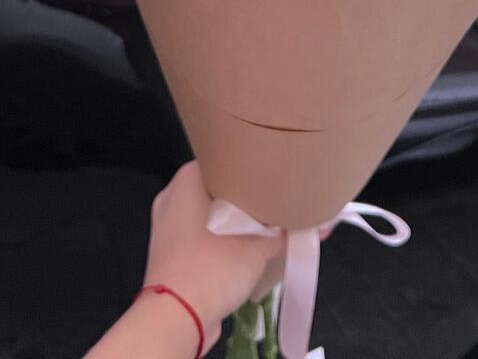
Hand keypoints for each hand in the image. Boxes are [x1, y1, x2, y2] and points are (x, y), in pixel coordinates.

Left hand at [144, 162, 283, 333]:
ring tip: (266, 227)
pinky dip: (222, 243)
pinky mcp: (169, 256)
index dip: (252, 165)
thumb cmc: (213, 266)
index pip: (224, 158)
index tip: (273, 173)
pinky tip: (245, 251)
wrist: (176, 319)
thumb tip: (311, 225)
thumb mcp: (259, 245)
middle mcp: (172, 198)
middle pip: (218, 189)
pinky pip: (202, 240)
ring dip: (236, 223)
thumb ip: (284, 231)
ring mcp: (167, 229)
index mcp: (186, 180)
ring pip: (210, 216)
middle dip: (247, 198)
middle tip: (275, 200)